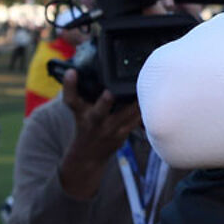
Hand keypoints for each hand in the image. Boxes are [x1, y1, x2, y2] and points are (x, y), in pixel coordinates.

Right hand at [58, 69, 140, 198]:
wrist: (88, 155)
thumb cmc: (85, 126)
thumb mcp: (79, 110)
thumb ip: (83, 91)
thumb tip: (88, 67)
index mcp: (80, 112)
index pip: (70, 99)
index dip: (70, 85)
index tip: (72, 71)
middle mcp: (93, 121)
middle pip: (98, 111)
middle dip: (105, 102)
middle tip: (111, 91)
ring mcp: (109, 130)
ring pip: (125, 115)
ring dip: (135, 102)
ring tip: (146, 85)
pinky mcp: (122, 134)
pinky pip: (136, 121)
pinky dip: (143, 110)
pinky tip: (153, 99)